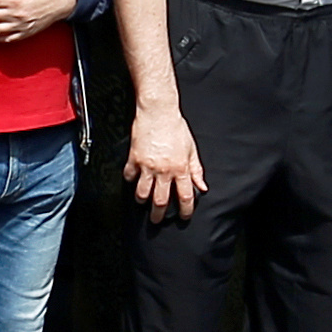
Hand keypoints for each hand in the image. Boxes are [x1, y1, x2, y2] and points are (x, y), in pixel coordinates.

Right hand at [123, 100, 204, 218]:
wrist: (158, 111)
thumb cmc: (175, 127)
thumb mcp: (191, 149)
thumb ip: (196, 170)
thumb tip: (202, 187)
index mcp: (180, 168)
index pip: (185, 197)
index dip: (185, 210)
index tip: (183, 216)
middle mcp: (164, 170)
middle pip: (160, 201)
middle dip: (159, 215)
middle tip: (157, 220)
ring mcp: (147, 165)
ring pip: (142, 193)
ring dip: (142, 200)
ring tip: (143, 201)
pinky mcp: (134, 158)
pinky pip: (129, 176)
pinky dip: (130, 180)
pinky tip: (133, 180)